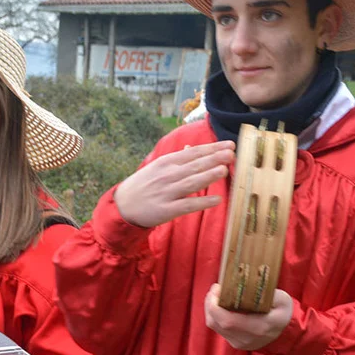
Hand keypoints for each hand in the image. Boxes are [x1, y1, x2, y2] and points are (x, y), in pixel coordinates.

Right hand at [114, 141, 234, 227]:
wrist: (122, 206)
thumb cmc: (143, 185)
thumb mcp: (157, 168)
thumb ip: (176, 159)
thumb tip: (191, 148)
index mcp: (166, 162)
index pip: (194, 153)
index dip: (212, 148)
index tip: (229, 144)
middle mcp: (167, 175)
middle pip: (195, 165)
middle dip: (214, 158)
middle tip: (231, 153)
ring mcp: (167, 192)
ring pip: (191, 182)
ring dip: (209, 176)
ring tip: (224, 170)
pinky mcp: (167, 210)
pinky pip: (187, 205)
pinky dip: (202, 202)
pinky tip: (217, 200)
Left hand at [204, 283, 292, 350]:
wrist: (286, 335)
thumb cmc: (284, 314)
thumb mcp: (282, 300)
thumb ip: (267, 292)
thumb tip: (248, 285)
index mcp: (258, 327)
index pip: (227, 321)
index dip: (215, 304)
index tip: (217, 288)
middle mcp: (245, 338)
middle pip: (216, 322)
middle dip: (210, 303)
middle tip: (216, 288)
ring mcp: (238, 343)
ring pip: (214, 325)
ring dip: (211, 308)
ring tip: (217, 294)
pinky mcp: (235, 342)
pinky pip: (218, 328)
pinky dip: (215, 314)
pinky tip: (221, 304)